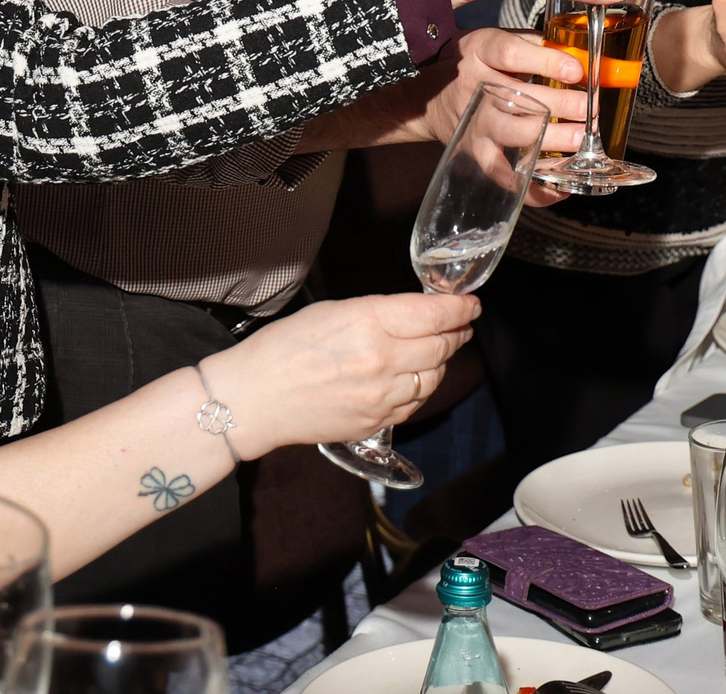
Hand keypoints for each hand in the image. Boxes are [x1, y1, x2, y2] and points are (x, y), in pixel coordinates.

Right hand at [205, 292, 475, 451]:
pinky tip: (416, 376)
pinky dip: (423, 387)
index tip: (470, 304)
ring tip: (442, 348)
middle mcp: (382, 360)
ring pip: (434, 376)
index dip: (460, 307)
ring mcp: (382, 396)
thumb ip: (378, 312)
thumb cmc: (282, 348)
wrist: (254, 398)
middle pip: (442, 345)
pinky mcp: (377, 422)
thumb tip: (413, 313)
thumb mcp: (332, 311)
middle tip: (462, 324)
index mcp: (369, 322)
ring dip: (442, 360)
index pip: (434, 313)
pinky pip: (416, 403)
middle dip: (457, 332)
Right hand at [420, 28, 591, 180]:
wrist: (426, 96)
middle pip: (519, 99)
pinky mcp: (475, 152)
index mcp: (480, 52)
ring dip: (553, 139)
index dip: (547, 61)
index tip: (576, 70)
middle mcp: (475, 88)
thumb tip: (579, 53)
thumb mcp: (492, 40)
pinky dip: (532, 186)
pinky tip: (559, 186)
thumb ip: (532, 43)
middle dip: (562, 105)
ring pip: (514, 136)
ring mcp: (474, 123)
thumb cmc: (471, 64)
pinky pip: (503, 175)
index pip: (511, 54)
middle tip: (590, 109)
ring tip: (581, 138)